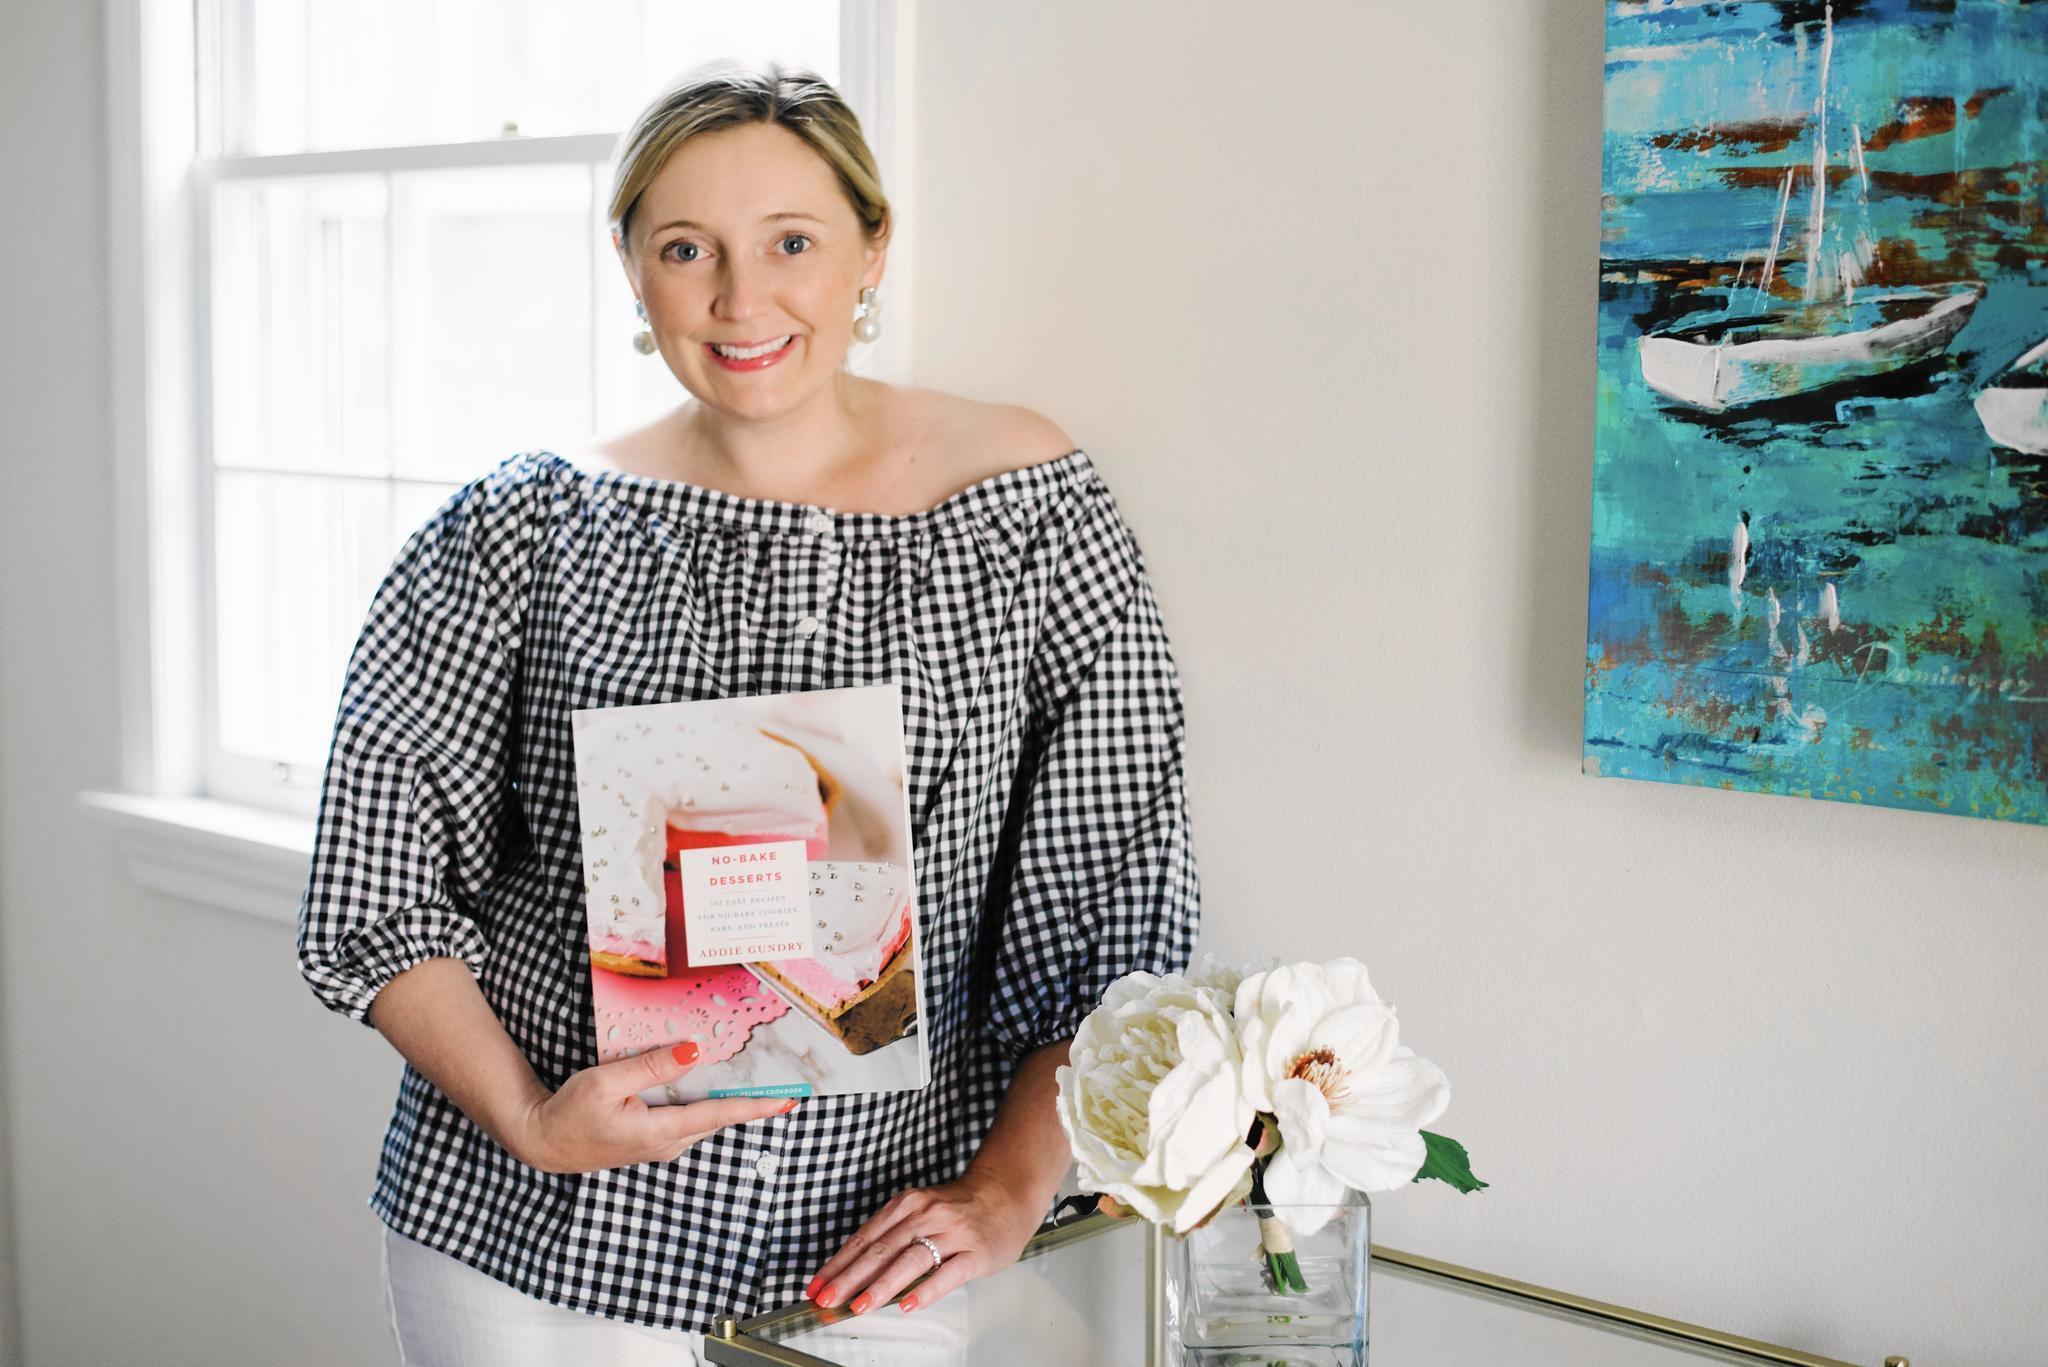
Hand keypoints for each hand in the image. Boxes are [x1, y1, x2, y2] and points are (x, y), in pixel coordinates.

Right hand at [512, 1041, 795, 1174]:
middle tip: (784, 1086)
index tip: (788, 1103)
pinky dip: (704, 1105)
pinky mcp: (652, 1141)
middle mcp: (667, 1143)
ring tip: (756, 1082)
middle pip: (718, 1117)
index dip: (756, 1107)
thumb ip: (651, 1067)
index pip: (719, 1115)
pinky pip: (688, 1120)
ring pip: (704, 1119)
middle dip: (751, 1102)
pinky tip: (707, 1085)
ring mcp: (660, 1145)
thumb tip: (692, 1051)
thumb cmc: (569, 1112)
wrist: (543, 1141)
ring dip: (727, 1102)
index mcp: (660, 1131)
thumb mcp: (606, 1082)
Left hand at [805, 1170, 1043, 1314]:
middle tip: (828, 1299)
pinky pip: (948, 1274)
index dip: (838, 1264)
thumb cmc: (957, 1208)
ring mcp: (951, 1233)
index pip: (864, 1238)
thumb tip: (853, 1269)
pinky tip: (908, 1305)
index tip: (816, 1286)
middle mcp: (925, 1215)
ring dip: (881, 1285)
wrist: (1006, 1193)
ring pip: (910, 1260)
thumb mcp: (919, 1210)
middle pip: (881, 1249)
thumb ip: (892, 1235)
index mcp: (906, 1205)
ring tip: (860, 1306)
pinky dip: (926, 1290)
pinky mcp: (975, 1253)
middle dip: (849, 1277)